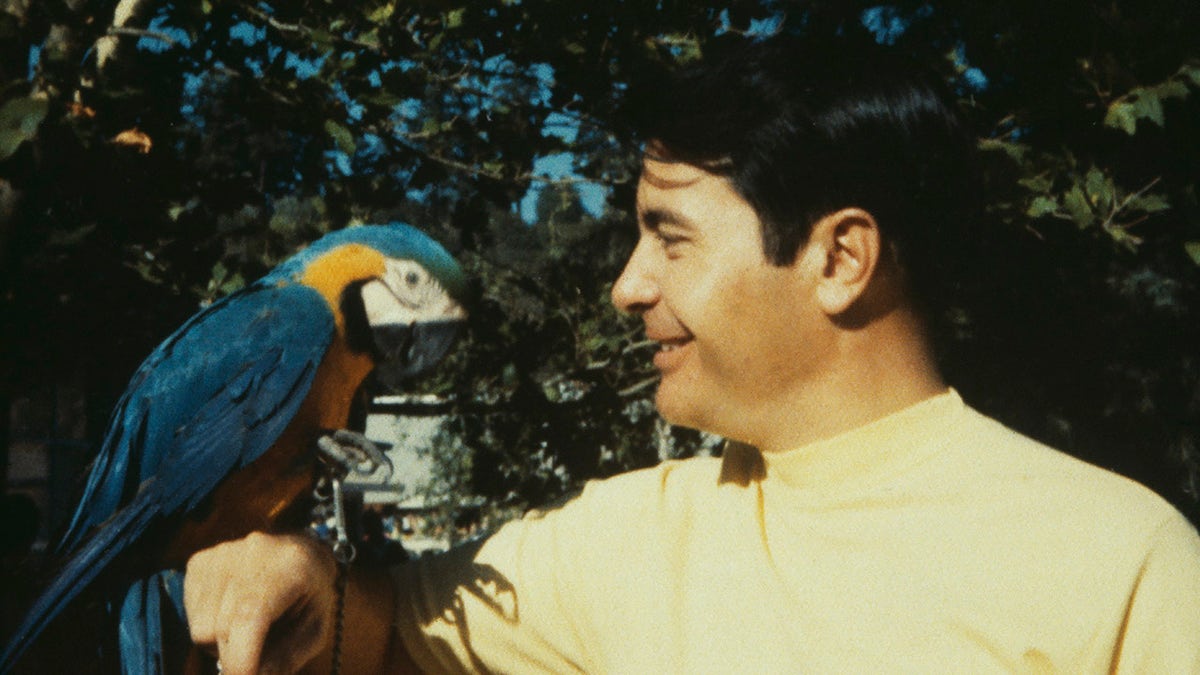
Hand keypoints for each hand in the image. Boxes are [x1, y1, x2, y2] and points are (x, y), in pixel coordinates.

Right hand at [185, 532, 336, 674]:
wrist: (301, 552)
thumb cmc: (311, 596)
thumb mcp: (314, 630)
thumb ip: (286, 658)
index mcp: (289, 567)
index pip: (249, 616)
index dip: (241, 659)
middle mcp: (250, 553)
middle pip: (222, 630)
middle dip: (237, 656)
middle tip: (258, 652)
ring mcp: (220, 555)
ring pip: (202, 630)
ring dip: (222, 643)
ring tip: (249, 627)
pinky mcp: (199, 562)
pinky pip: (191, 616)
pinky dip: (210, 626)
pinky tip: (233, 611)